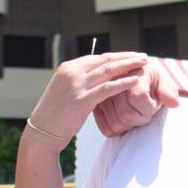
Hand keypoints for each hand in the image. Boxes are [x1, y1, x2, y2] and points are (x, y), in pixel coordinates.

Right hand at [24, 53, 150, 152]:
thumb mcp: (67, 91)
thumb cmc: (57, 114)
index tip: (132, 56)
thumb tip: (99, 77)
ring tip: (144, 64)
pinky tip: (135, 80)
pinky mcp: (81, 100)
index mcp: (68, 68)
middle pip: (105, 60)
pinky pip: (107, 89)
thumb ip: (81, 81)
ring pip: (108, 71)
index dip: (117, 56)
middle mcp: (72, 72)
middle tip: (144, 56)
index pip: (98, 57)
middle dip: (127, 57)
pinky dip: (123, 83)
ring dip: (128, 65)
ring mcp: (76, 85)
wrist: (42, 132)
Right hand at [93, 62, 179, 137]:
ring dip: (131, 125)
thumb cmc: (152, 82)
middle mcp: (114, 84)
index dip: (150, 108)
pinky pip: (107, 129)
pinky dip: (119, 130)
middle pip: (126, 115)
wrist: (137, 79)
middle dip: (141, 119)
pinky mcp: (97, 108)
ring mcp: (103, 97)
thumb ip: (169, 92)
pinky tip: (127, 122)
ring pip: (117, 124)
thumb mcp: (163, 82)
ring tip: (136, 115)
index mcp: (131, 74)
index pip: (138, 99)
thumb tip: (173, 103)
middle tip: (146, 112)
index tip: (155, 105)